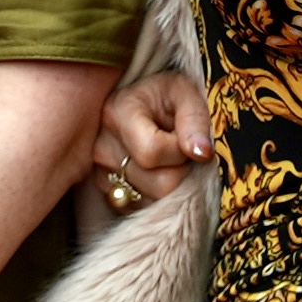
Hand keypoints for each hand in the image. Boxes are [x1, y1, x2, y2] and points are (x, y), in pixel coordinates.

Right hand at [91, 69, 207, 196]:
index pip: (152, 153)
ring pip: (152, 201)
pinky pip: (142, 208)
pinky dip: (155, 195)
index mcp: (117, 112)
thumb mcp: (185, 93)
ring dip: (169, 185)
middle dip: (180, 171)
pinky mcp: (105, 190)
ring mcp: (99, 171)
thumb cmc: (166, 96)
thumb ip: (195, 119)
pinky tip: (155, 171)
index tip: (185, 138)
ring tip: (165, 158)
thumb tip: (202, 153)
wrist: (143, 102)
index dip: (180, 152)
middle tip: (178, 149)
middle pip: (157, 184)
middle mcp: (100, 144)